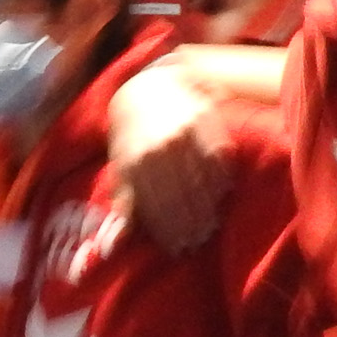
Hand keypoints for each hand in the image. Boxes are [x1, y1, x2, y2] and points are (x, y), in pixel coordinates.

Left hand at [108, 59, 232, 252]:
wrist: (147, 87)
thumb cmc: (132, 136)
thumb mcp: (121, 167)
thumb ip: (126, 205)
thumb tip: (114, 246)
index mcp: (136, 162)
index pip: (157, 206)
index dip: (169, 230)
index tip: (178, 248)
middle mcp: (160, 147)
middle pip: (181, 196)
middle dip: (190, 224)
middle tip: (198, 240)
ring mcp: (185, 132)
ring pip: (201, 180)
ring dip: (208, 207)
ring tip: (210, 224)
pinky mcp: (205, 119)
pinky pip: (219, 156)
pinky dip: (222, 178)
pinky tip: (222, 194)